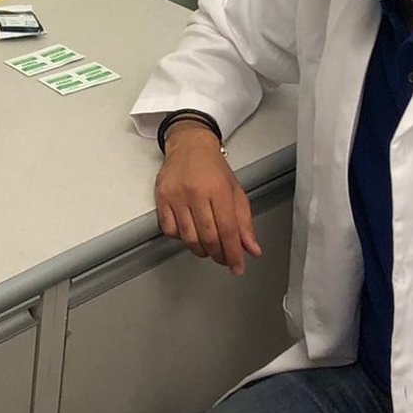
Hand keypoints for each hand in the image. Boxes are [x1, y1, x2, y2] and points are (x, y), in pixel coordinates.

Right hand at [155, 121, 261, 275]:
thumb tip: (251, 249)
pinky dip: (181, 238)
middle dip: (218, 255)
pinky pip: (170, 230)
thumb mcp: (235, 191)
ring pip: (188, 237)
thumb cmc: (213, 168)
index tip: (237, 266)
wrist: (190, 146)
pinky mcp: (161, 198)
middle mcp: (197, 193)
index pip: (228, 230)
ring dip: (200, 250)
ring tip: (208, 249)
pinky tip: (189, 233)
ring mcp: (176, 196)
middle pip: (208, 237)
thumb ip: (244, 222)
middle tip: (224, 259)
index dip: (234, 253)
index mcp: (219, 190)